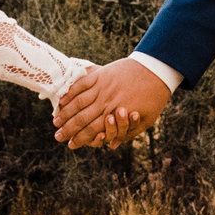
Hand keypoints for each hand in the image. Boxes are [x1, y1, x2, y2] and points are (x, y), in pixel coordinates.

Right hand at [53, 60, 171, 148]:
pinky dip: (71, 93)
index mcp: (117, 114)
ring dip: (66, 113)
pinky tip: (62, 101)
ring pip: (79, 102)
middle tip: (57, 137)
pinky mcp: (101, 74)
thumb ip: (128, 133)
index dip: (80, 139)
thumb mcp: (147, 121)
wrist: (158, 69)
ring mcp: (102, 86)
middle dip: (68, 129)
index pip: (93, 130)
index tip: (70, 145)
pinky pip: (82, 84)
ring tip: (56, 122)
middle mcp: (107, 101)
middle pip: (82, 118)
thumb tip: (111, 144)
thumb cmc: (155, 97)